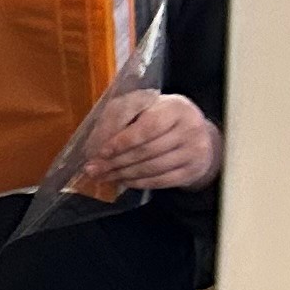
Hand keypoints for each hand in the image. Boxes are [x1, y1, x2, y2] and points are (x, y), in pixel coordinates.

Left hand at [77, 88, 216, 195]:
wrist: (196, 135)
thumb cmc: (160, 118)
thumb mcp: (143, 108)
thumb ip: (119, 119)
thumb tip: (96, 144)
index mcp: (175, 107)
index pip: (148, 126)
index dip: (122, 141)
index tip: (100, 152)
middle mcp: (190, 127)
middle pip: (147, 149)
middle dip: (115, 161)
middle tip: (93, 169)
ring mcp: (195, 150)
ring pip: (152, 167)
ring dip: (123, 174)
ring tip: (103, 176)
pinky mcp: (193, 170)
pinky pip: (161, 181)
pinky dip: (138, 183)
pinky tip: (123, 181)